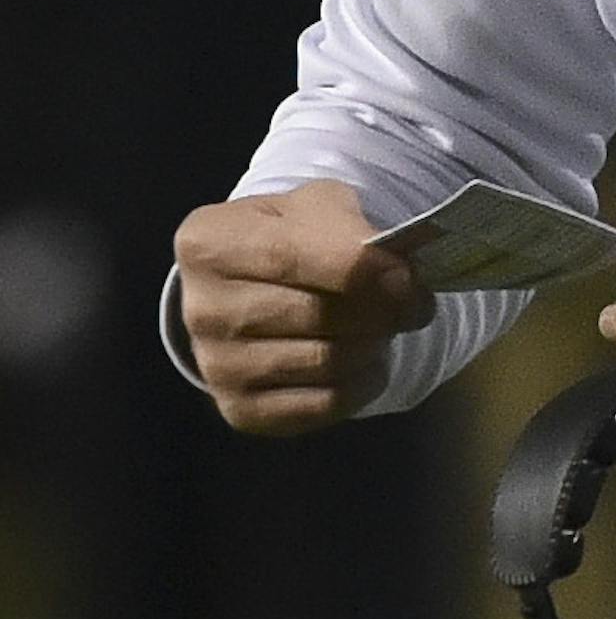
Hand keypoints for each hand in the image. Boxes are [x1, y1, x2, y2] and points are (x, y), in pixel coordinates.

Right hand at [173, 180, 434, 434]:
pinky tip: (365, 360)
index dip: (363, 271)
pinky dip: (364, 383)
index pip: (294, 257)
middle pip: (316, 315)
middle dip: (380, 311)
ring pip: (326, 363)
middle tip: (409, 304)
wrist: (257, 287)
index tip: (411, 280)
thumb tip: (402, 282)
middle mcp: (200, 309)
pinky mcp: (241, 410)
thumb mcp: (318, 209)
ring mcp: (215, 366)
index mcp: (209, 243)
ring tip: (381, 326)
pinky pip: (326, 404)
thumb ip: (356, 234)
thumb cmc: (293, 238)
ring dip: (374, 345)